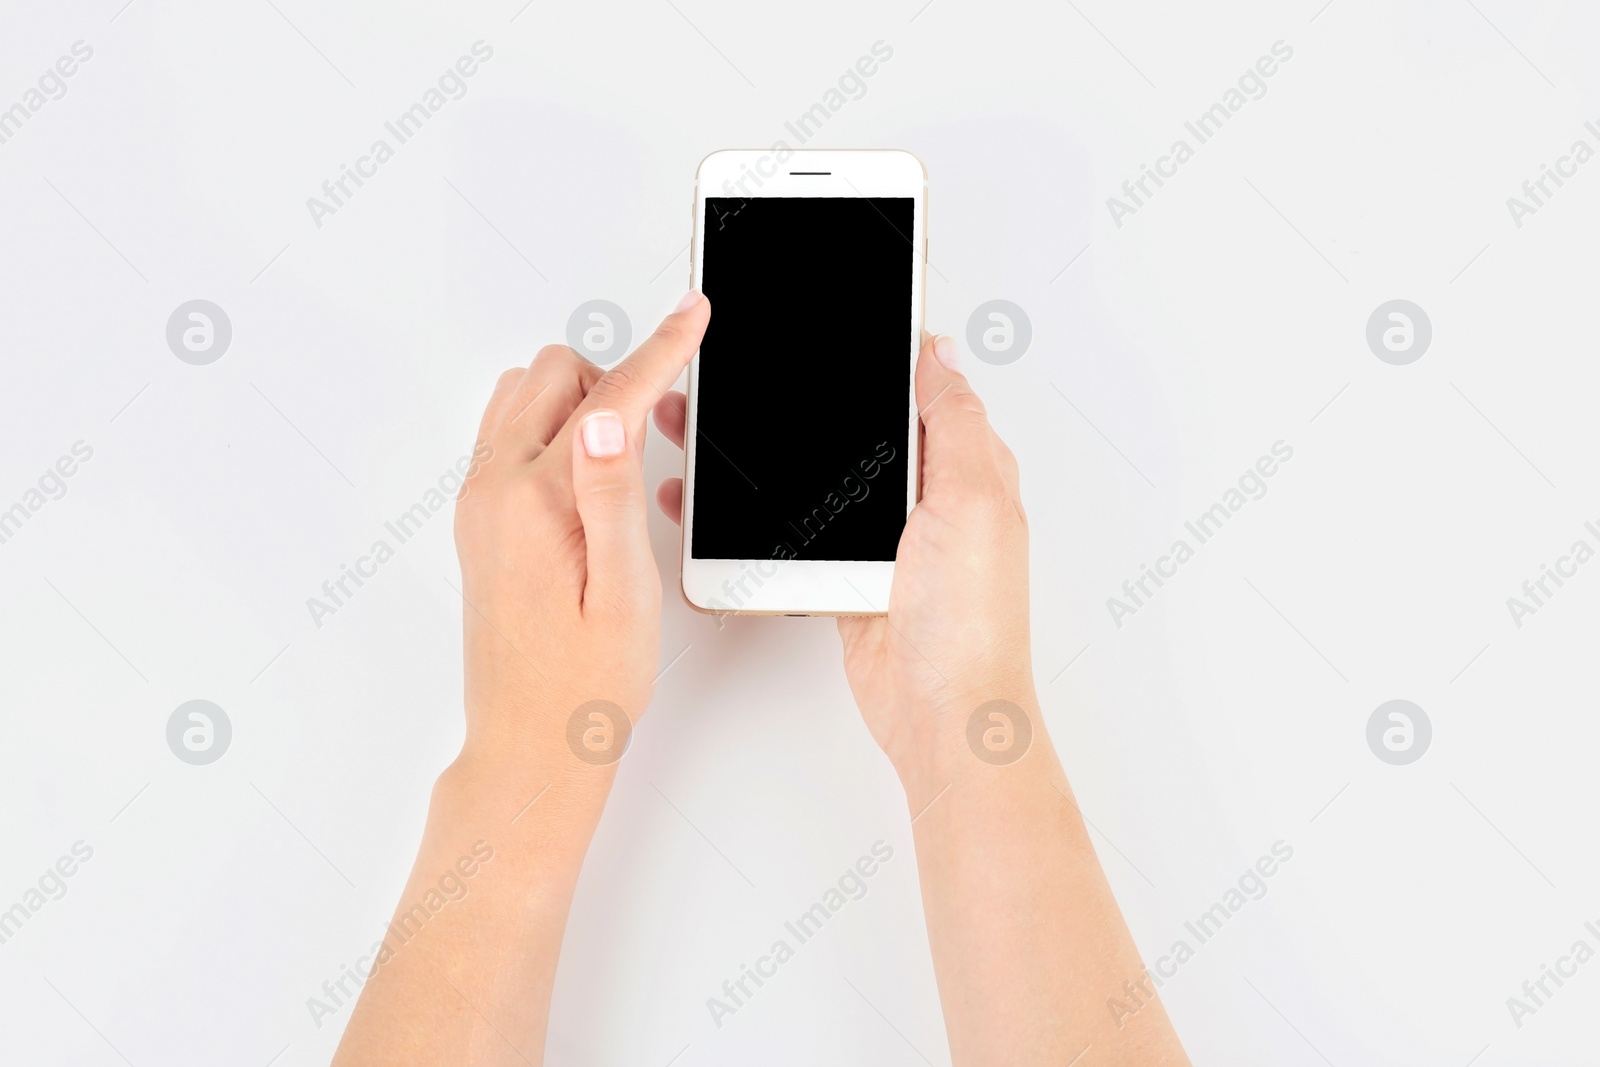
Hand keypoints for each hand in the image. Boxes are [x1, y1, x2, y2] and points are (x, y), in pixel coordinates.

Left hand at [451, 290, 709, 787]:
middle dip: (614, 381)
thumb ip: (611, 496)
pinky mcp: (479, 521)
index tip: (693, 315)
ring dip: (578, 403)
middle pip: (555, 374)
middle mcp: (493, 491)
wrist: (530, 742)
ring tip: (622, 465)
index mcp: (536, 503)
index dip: (662, 350)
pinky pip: (509, 434)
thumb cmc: (585, 685)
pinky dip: (552, 431)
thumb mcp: (623, 595)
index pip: (608, 398)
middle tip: (660, 433)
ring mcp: (479, 504)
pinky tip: (589, 484)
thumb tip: (608, 415)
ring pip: (525, 396)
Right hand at [652, 333, 1033, 796]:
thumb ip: (953, 423)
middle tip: (759, 372)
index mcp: (968, 469)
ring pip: (826, 478)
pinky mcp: (853, 575)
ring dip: (778, 458)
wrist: (941, 714)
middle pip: (864, 429)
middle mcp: (932, 500)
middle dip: (811, 403)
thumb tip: (942, 352)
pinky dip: (770, 516)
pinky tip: (736, 505)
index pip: (923, 391)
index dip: (884, 355)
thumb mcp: (972, 500)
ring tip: (721, 428)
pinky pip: (806, 530)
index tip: (837, 324)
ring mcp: (889, 540)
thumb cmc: (972, 622)